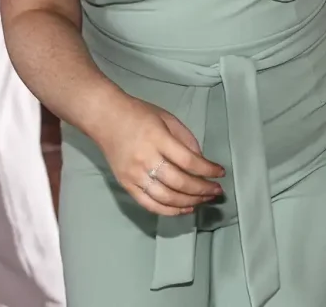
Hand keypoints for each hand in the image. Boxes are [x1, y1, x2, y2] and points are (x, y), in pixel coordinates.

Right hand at [90, 96, 225, 217]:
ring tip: (204, 200)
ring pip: (166, 198)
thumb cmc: (139, 114)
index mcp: (158, 139)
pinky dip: (169, 211)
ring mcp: (134, 175)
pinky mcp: (125, 185)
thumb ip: (186, 139)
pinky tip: (185, 208)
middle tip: (216, 190)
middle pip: (179, 182)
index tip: (220, 173)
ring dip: (190, 202)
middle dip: (202, 189)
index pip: (188, 161)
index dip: (207, 170)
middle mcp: (145, 159)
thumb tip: (201, 161)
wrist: (105, 118)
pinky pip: (150, 204)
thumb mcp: (167, 118)